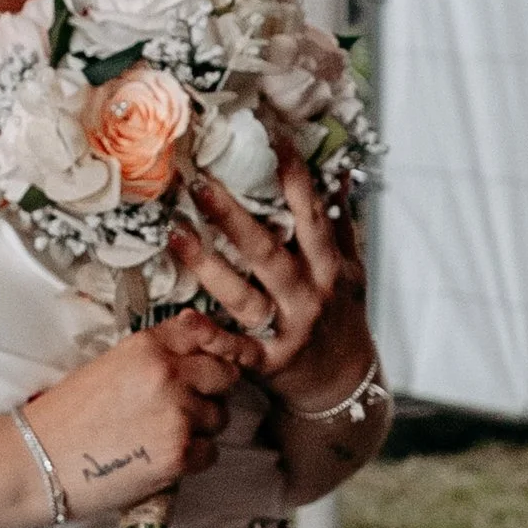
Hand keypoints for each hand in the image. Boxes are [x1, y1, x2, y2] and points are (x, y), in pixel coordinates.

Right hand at [20, 311, 255, 520]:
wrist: (36, 461)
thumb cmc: (64, 419)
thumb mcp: (108, 367)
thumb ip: (152, 357)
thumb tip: (192, 357)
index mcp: (147, 347)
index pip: (203, 333)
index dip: (210, 349)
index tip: (208, 361)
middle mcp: (168, 374)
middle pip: (225, 375)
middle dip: (211, 390)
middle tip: (185, 404)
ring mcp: (178, 415)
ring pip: (220, 416)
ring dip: (201, 427)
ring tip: (161, 434)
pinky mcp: (179, 454)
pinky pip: (210, 453)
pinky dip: (192, 458)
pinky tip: (160, 457)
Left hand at [171, 153, 373, 414]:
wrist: (346, 387)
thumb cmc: (343, 318)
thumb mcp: (352, 270)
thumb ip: (341, 222)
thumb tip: (338, 171)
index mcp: (329, 268)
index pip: (312, 216)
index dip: (295, 178)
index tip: (274, 139)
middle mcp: (309, 296)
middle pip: (269, 252)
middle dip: (234, 217)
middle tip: (199, 184)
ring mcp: (289, 330)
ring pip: (245, 296)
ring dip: (209, 265)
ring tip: (175, 234)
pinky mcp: (269, 363)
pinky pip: (237, 349)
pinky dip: (211, 336)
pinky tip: (183, 318)